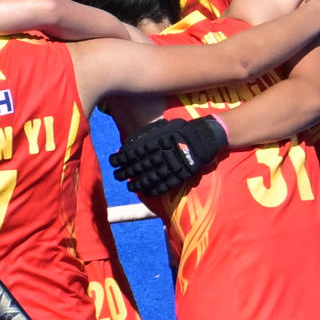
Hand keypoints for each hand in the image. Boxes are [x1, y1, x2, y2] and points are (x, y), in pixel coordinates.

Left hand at [112, 116, 227, 199]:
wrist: (206, 137)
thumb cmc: (182, 130)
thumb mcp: (163, 127)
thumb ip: (146, 135)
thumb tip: (127, 143)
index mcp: (157, 142)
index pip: (133, 152)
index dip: (121, 158)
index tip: (113, 162)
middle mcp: (162, 155)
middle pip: (139, 166)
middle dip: (125, 172)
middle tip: (117, 176)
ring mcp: (172, 166)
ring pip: (150, 178)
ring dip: (137, 184)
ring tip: (129, 187)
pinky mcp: (181, 176)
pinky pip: (165, 185)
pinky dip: (154, 190)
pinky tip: (146, 192)